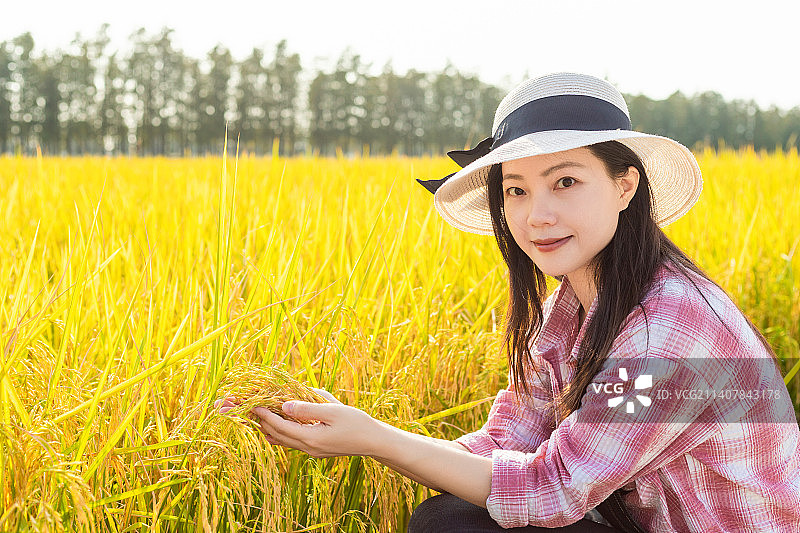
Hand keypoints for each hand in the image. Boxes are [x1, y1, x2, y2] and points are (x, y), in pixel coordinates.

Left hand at [216, 389, 380, 457]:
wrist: (373, 441)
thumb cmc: (356, 423)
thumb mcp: (333, 411)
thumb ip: (307, 408)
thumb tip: (284, 405)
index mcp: (311, 438)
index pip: (279, 425)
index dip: (263, 414)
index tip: (248, 403)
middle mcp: (307, 447)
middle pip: (275, 434)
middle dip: (258, 421)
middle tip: (241, 409)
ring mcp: (310, 450)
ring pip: (281, 439)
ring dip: (266, 427)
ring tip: (252, 416)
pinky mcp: (315, 449)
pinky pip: (291, 441)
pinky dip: (279, 431)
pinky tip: (274, 426)